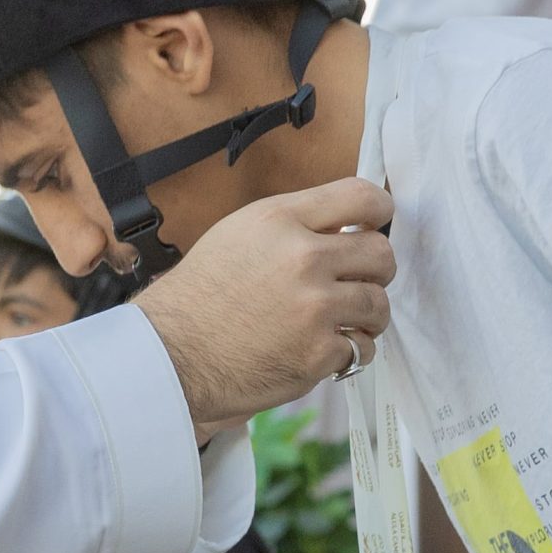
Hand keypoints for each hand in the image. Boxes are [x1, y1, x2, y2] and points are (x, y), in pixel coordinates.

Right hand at [138, 177, 396, 434]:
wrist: (170, 355)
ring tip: (344, 322)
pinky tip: (322, 351)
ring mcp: (315, 307)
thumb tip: (344, 228)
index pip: (361, 197)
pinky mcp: (318, 352)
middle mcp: (303, 257)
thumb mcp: (237, 235)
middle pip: (381, 253)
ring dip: (367, 316)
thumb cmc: (198, 298)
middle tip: (359, 283)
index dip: (380, 212)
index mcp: (280, 220)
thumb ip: (292, 226)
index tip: (377, 225)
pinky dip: (348, 353)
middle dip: (375, 271)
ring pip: (378, 304)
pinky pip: (361, 348)